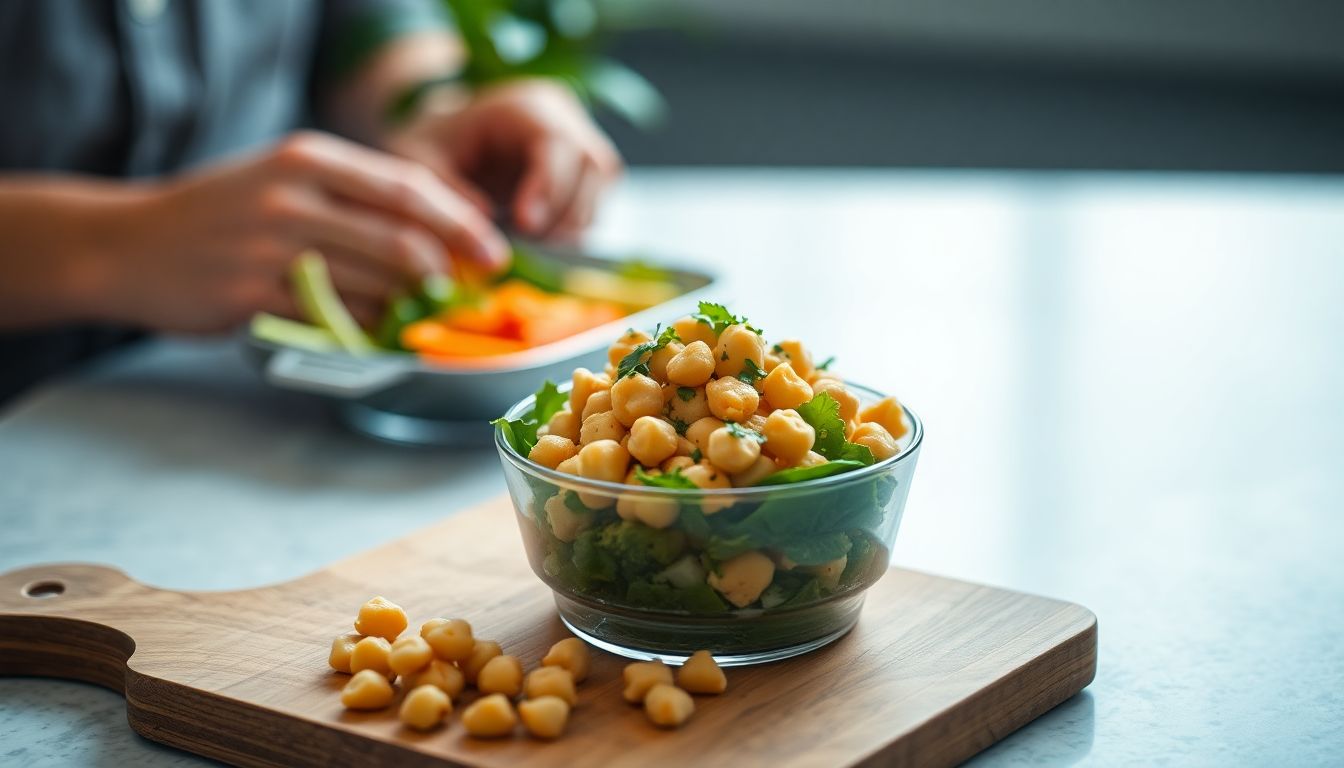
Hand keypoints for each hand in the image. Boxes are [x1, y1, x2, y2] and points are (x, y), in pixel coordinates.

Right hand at [105, 132, 508, 332]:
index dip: (460, 223)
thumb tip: (441, 227)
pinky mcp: (253, 296)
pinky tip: (376, 329)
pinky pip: (334, 317)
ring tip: (423, 312)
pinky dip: (365, 325)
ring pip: (374, 283)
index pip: (407, 189)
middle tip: (473, 292)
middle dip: (451, 270)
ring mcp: (271, 248)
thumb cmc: (219, 213)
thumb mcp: (282, 179)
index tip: (494, 250)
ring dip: (409, 304)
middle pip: (401, 239)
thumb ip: (354, 195)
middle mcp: (292, 197)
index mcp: (307, 159)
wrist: (126, 245)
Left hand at [387, 79, 622, 239]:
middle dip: (565, 211)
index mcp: (525, 105)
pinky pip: (598, 194)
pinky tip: (543, 235)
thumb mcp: (421, 163)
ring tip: (532, 239)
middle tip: (529, 240)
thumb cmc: (433, 146)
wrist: (447, 139)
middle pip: (592, 162)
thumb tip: (486, 221)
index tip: (525, 225)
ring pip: (602, 181)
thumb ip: (447, 190)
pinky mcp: (584, 166)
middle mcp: (562, 115)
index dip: (549, 187)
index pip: (558, 142)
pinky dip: (576, 223)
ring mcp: (578, 137)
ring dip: (573, 220)